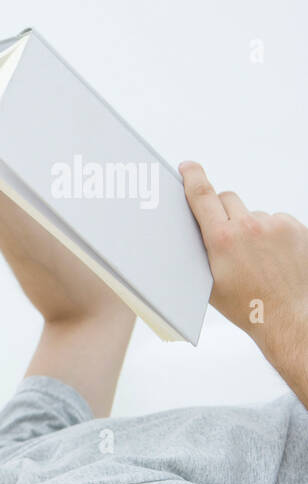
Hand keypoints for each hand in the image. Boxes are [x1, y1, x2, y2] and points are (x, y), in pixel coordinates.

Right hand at [180, 160, 307, 361]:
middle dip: (221, 211)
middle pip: (227, 199)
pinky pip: (276, 221)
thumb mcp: (209, 282)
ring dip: (249, 227)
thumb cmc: (247, 306)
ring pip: (253, 213)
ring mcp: (276, 225)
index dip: (193, 177)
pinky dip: (272, 234)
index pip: (202, 196)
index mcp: (222, 239)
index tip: (188, 167)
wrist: (289, 316)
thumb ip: (200, 251)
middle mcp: (249, 227)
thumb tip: (193, 231)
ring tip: (255, 258)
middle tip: (223, 234)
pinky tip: (273, 257)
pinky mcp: (296, 228)